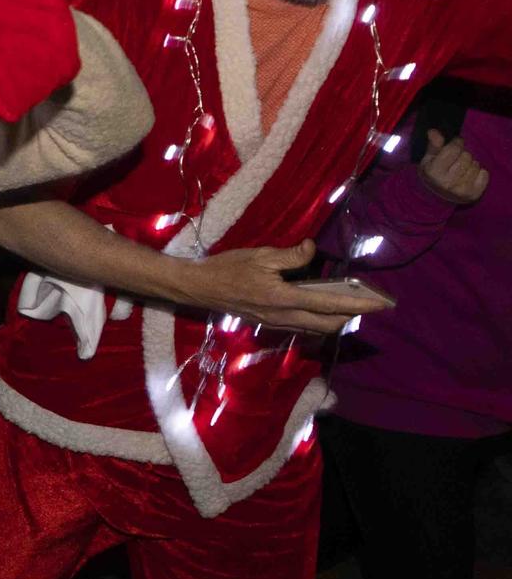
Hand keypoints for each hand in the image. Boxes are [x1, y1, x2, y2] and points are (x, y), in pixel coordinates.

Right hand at [175, 240, 388, 335]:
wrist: (198, 287)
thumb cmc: (227, 268)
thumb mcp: (260, 255)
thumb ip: (290, 256)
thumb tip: (312, 250)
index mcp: (284, 298)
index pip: (330, 304)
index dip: (358, 305)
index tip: (380, 304)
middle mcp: (283, 316)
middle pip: (328, 324)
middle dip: (351, 317)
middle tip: (367, 304)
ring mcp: (275, 322)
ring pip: (315, 328)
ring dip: (335, 320)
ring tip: (348, 307)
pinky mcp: (268, 322)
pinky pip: (301, 326)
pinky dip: (318, 320)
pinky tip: (319, 309)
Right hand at [420, 129, 488, 204]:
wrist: (436, 197)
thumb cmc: (433, 173)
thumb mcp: (429, 158)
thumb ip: (433, 145)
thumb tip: (434, 132)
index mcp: (434, 172)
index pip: (454, 149)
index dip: (456, 143)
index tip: (455, 144)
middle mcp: (447, 182)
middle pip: (466, 156)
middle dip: (463, 155)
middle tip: (456, 160)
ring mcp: (460, 189)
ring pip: (475, 164)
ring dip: (470, 164)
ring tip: (462, 169)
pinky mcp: (472, 194)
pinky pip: (484, 174)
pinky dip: (479, 173)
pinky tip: (470, 176)